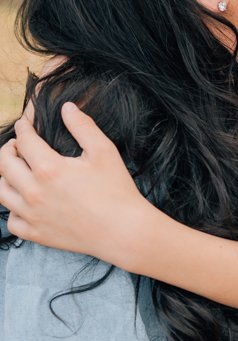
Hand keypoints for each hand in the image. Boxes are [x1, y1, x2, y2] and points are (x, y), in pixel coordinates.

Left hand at [0, 103, 146, 261]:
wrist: (123, 231)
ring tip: (18, 171)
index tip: (27, 123)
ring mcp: (32, 215)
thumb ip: (83, 126)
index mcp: (49, 169)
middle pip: (4, 163)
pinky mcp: (36, 234)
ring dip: (6, 176)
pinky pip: (11, 220)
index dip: (24, 127)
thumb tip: (66, 107)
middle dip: (9, 148)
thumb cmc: (117, 190)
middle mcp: (34, 192)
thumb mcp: (104, 151)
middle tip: (18, 145)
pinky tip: (26, 202)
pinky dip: (13, 209)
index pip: (24, 140)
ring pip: (1, 191)